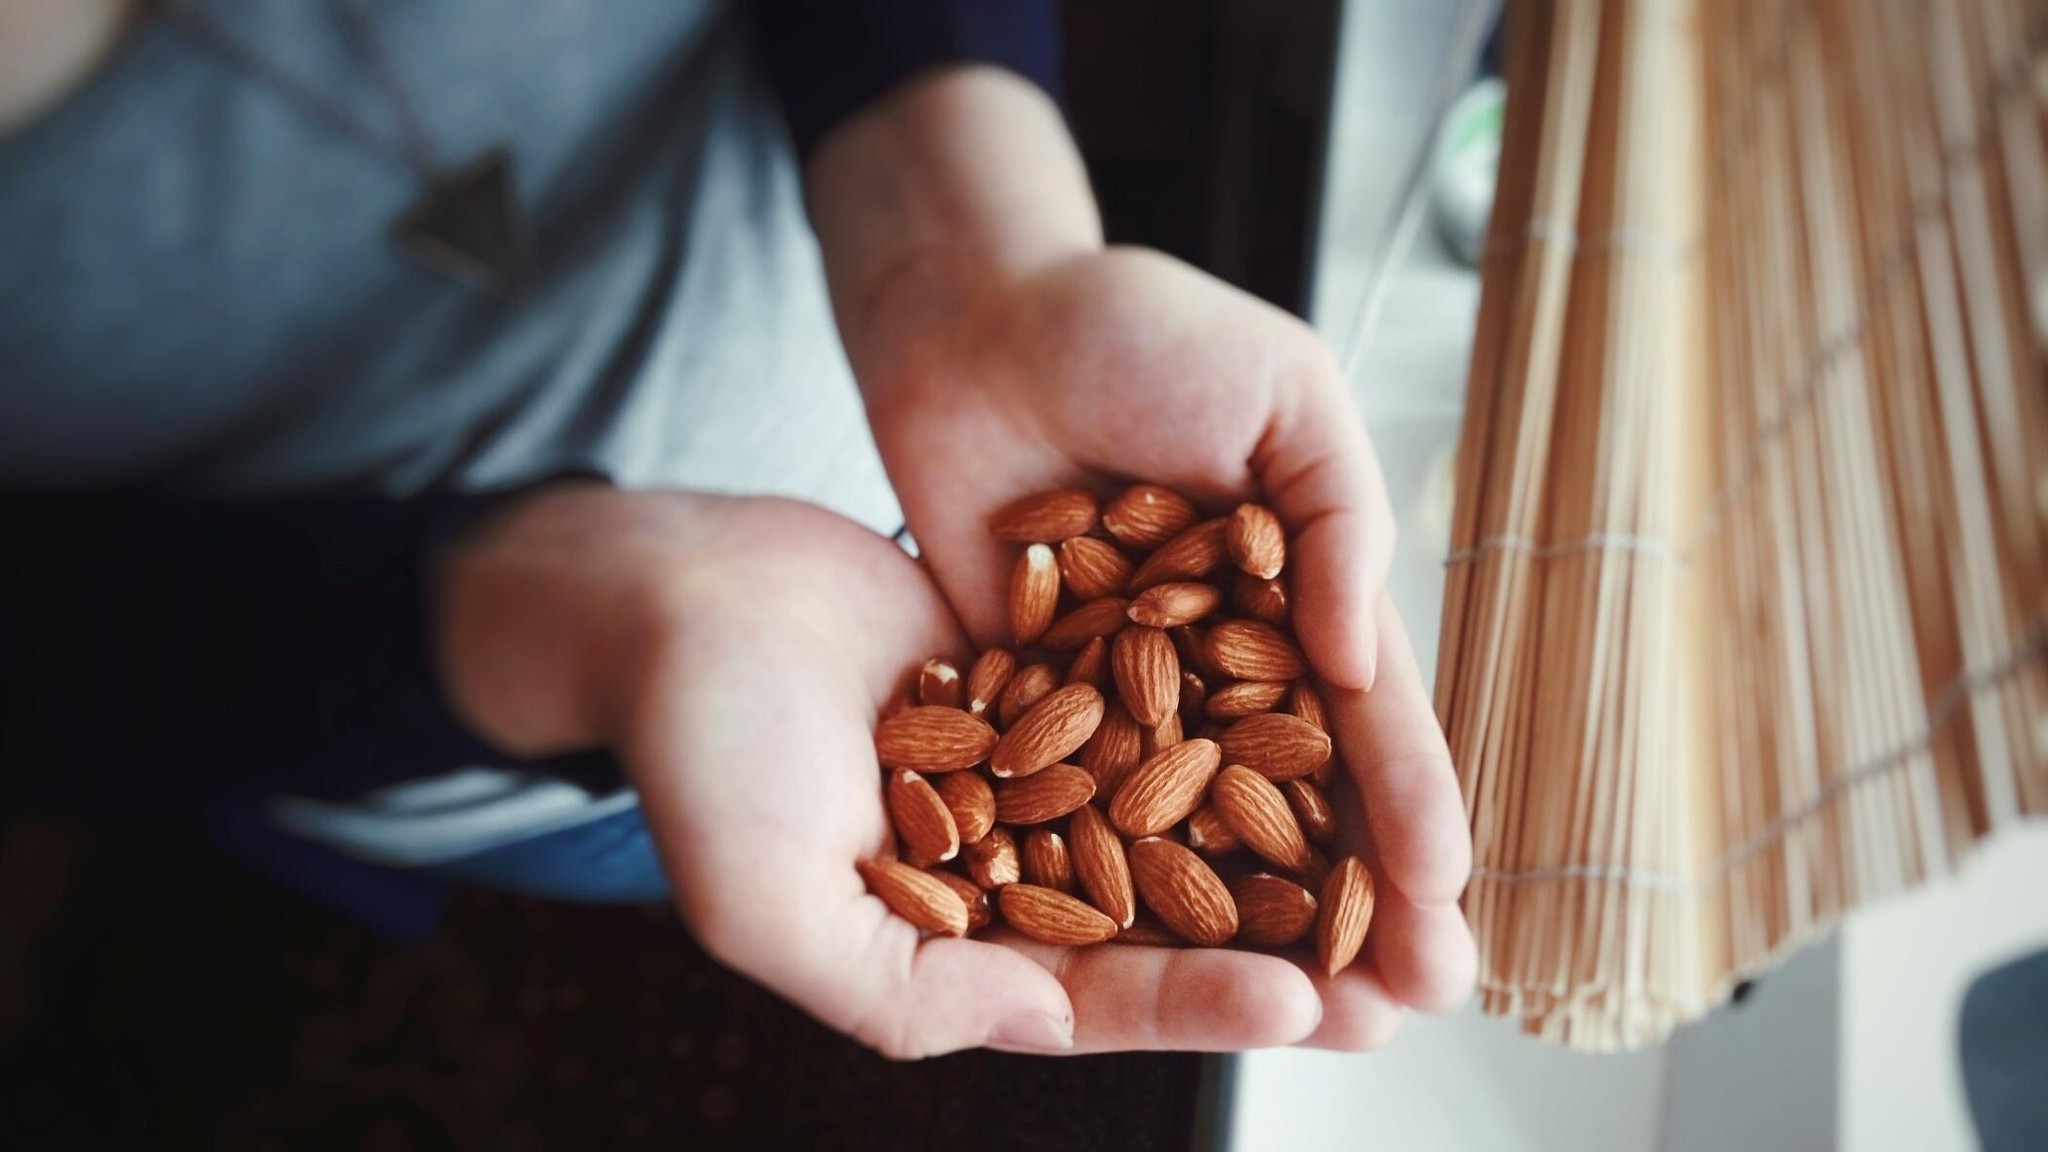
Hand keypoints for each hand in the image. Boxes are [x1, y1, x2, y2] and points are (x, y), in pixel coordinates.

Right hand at [435, 484, 1330, 1055]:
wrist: (677, 592)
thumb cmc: (698, 752)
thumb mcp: (764, 904)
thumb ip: (895, 988)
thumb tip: (1038, 1018)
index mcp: (946, 946)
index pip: (1093, 995)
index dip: (1195, 1003)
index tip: (1303, 1001)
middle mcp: (1007, 868)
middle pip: (1168, 921)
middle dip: (1286, 950)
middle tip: (1406, 974)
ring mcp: (1034, 769)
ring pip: (1184, 815)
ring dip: (1290, 841)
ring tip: (1397, 862)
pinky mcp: (1047, 677)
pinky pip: (1157, 702)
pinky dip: (1238, 716)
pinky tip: (1327, 718)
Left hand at [813, 69, 1476, 1045]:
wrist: (972, 317)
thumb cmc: (1136, 326)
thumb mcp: (1283, 395)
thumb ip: (1336, 522)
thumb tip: (1355, 665)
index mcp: (1304, 590)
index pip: (1371, 722)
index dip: (1413, 813)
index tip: (1449, 905)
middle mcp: (1224, 658)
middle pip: (1299, 803)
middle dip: (1358, 906)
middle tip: (1407, 1007)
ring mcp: (1128, 688)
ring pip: (1200, 828)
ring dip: (1255, 923)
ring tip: (1312, 1020)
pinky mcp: (1031, 697)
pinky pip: (1077, 797)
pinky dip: (1114, 875)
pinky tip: (1152, 956)